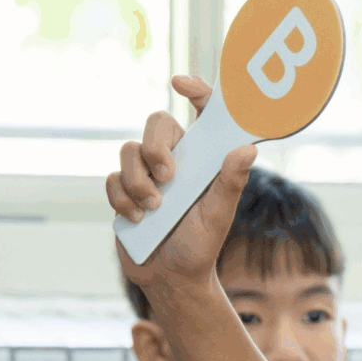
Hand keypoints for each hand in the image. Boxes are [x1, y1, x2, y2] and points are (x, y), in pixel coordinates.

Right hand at [107, 74, 256, 294]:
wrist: (170, 278)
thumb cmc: (200, 247)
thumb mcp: (218, 216)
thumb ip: (230, 183)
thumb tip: (248, 149)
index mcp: (203, 159)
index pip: (201, 114)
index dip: (196, 91)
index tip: (180, 82)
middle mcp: (175, 159)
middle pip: (157, 123)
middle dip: (156, 148)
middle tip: (168, 178)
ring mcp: (146, 173)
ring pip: (129, 151)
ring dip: (139, 182)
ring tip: (155, 210)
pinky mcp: (123, 190)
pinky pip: (113, 178)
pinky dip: (124, 199)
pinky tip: (138, 219)